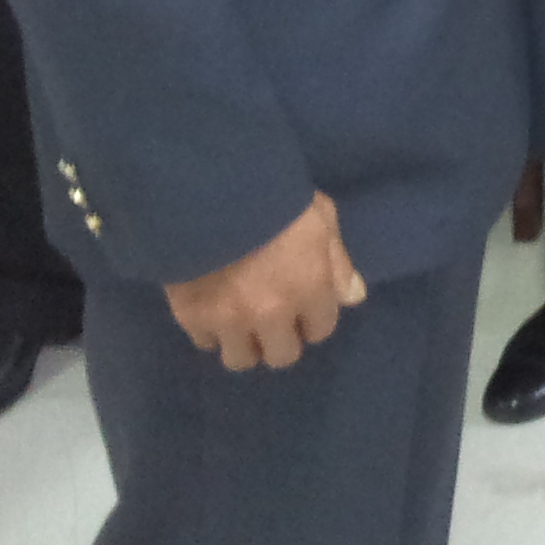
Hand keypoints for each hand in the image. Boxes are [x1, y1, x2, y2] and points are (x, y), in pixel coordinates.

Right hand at [165, 192, 365, 371]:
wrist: (209, 185)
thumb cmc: (275, 193)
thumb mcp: (320, 215)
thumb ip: (338, 261)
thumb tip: (352, 298)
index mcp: (310, 287)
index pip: (320, 330)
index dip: (312, 317)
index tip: (303, 304)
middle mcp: (272, 313)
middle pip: (283, 355)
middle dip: (281, 338)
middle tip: (271, 317)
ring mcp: (230, 320)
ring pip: (242, 359)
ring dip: (244, 343)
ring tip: (240, 320)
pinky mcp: (191, 317)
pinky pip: (206, 343)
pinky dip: (210, 331)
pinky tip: (212, 308)